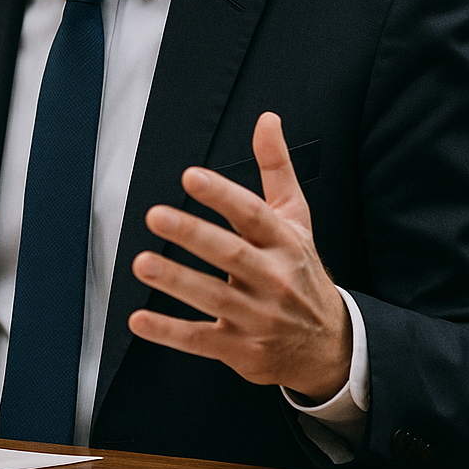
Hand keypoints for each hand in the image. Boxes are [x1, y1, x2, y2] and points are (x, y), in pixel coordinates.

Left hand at [129, 112, 351, 402]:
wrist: (330, 347)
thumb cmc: (301, 270)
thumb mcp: (296, 218)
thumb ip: (276, 168)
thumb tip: (267, 119)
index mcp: (285, 243)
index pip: (253, 214)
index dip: (222, 195)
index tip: (190, 176)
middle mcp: (273, 279)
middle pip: (230, 255)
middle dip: (192, 233)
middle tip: (155, 214)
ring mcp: (257, 318)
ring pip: (212, 298)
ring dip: (176, 280)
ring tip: (141, 262)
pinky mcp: (240, 349)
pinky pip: (201, 340)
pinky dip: (169, 333)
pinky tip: (138, 320)